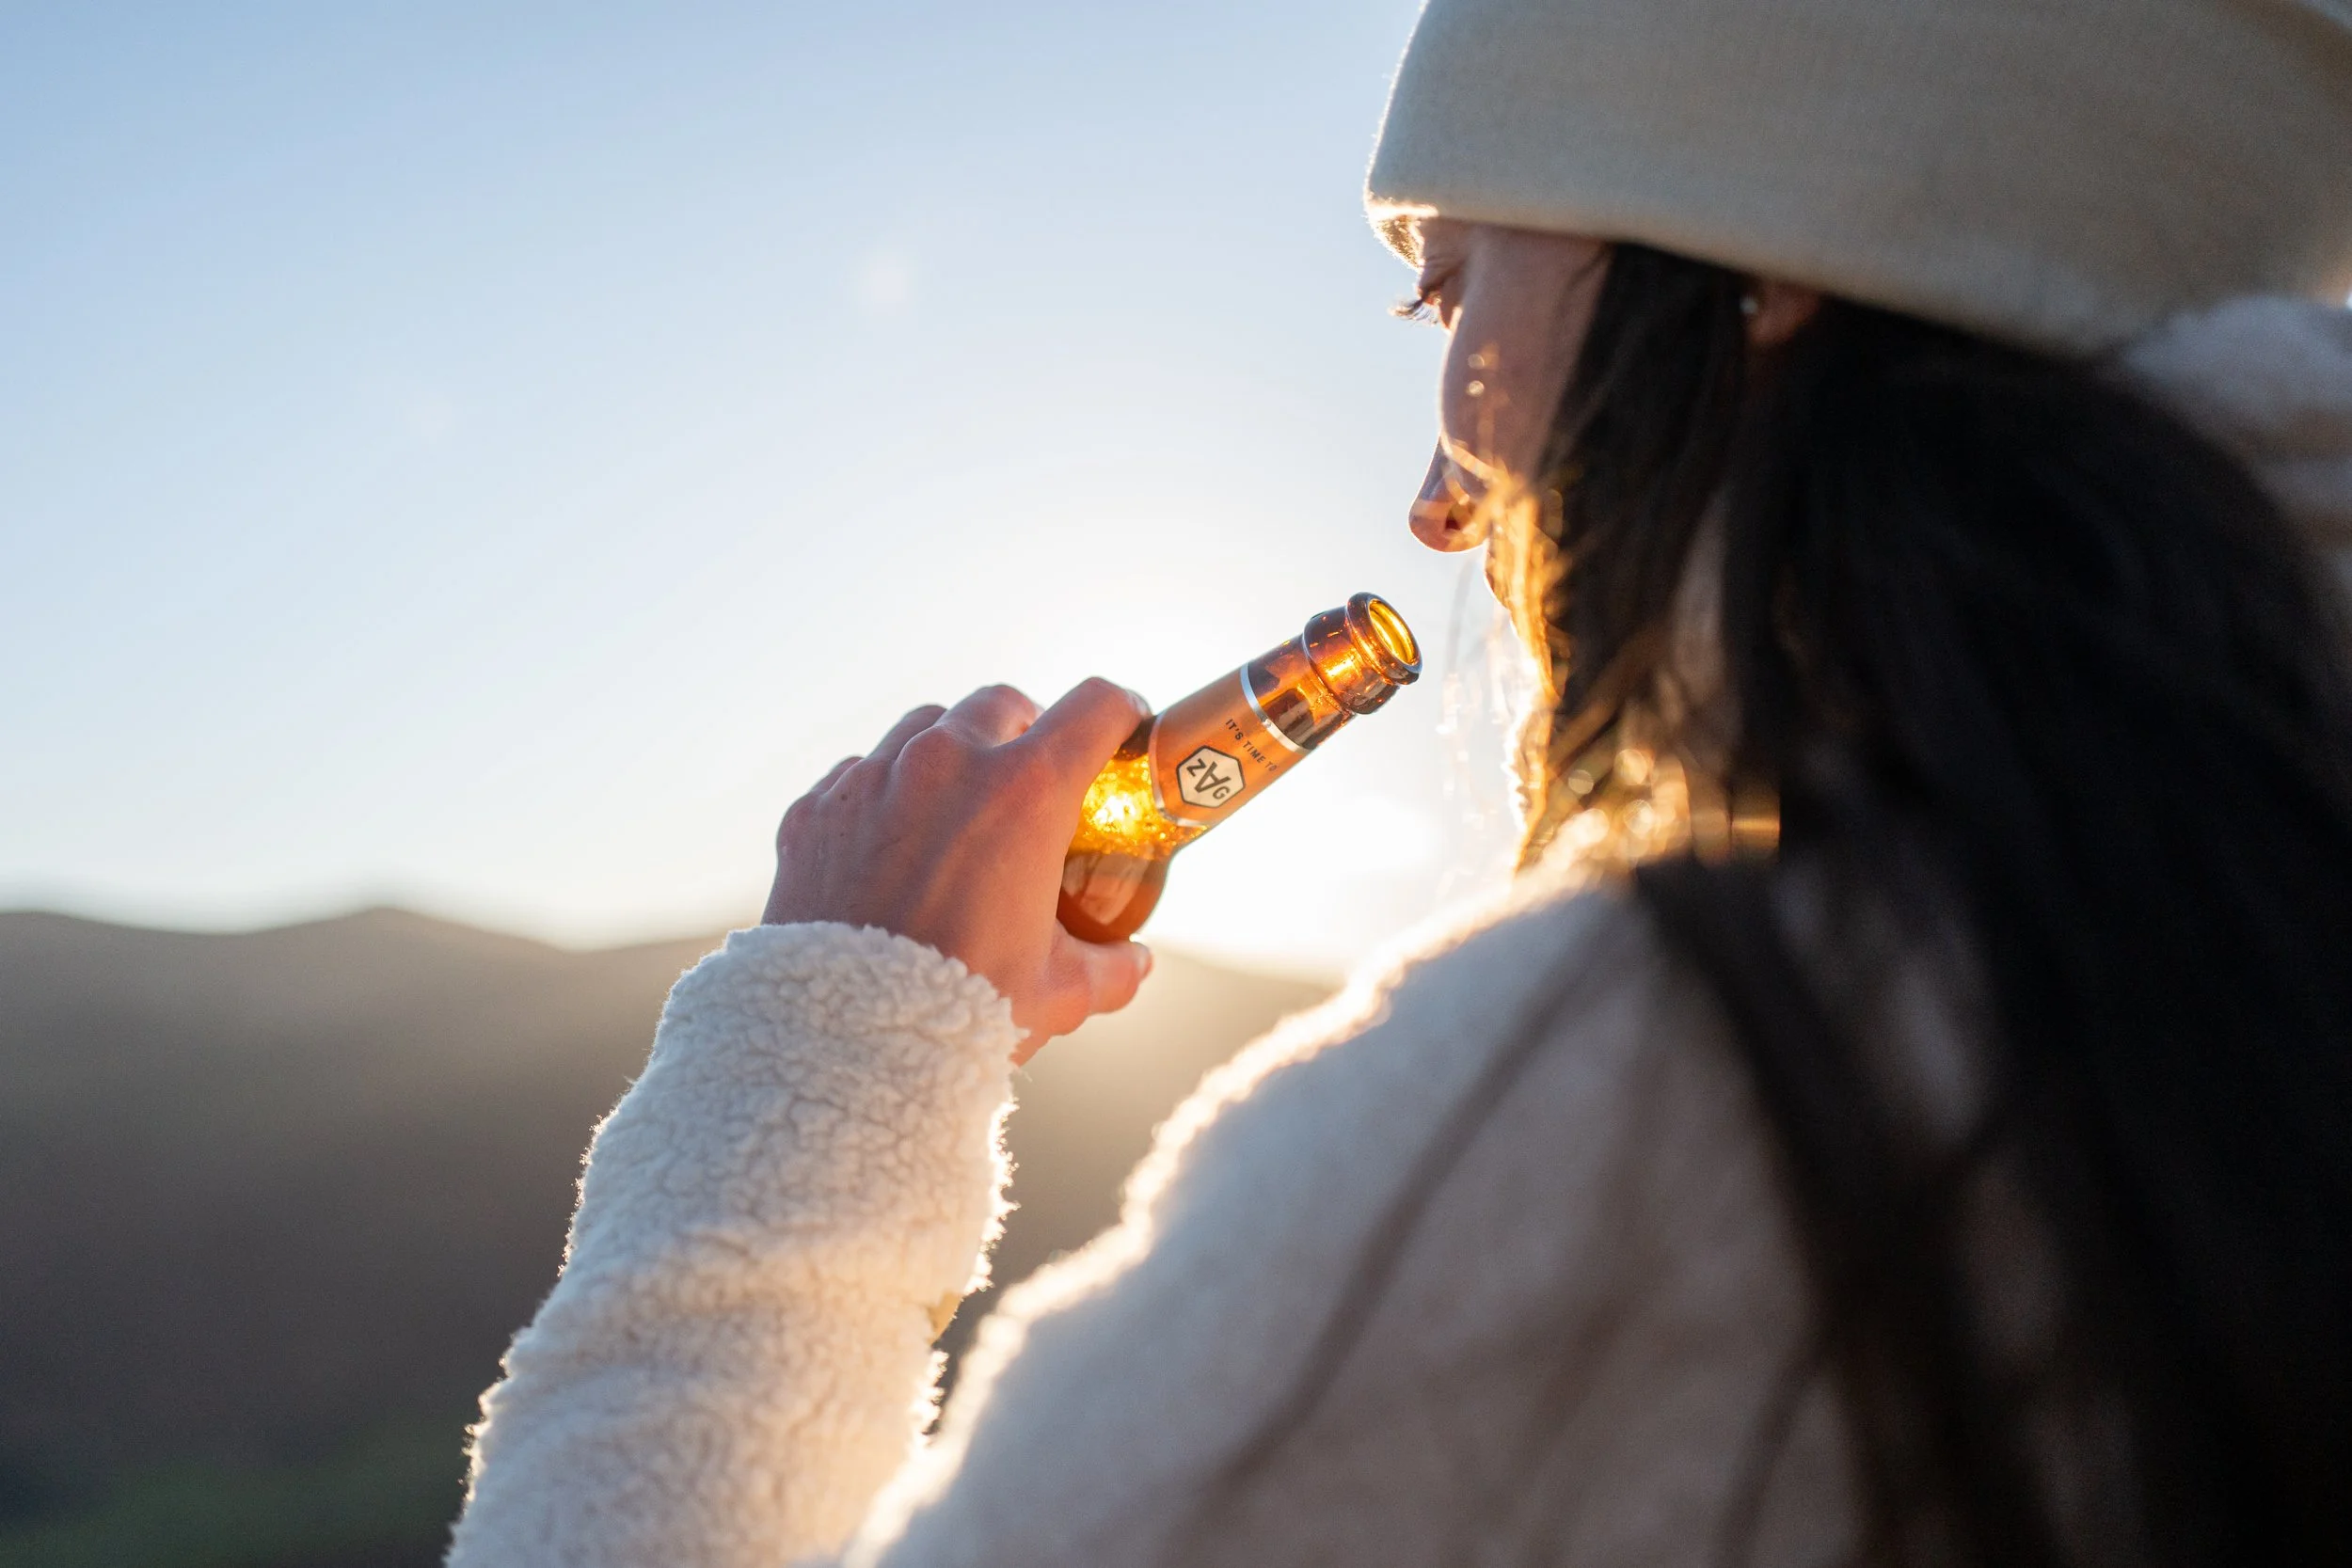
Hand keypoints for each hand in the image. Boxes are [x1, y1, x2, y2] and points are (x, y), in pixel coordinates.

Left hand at [762, 679, 1153, 1060]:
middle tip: (1034, 782)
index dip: (1121, 714)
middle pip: (1002, 706)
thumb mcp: (1056, 993)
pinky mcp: (814, 811)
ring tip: (958, 809)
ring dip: (951, 755)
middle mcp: (945, 763)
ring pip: (924, 729)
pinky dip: (885, 796)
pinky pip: (859, 775)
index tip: (1124, 731)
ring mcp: (871, 780)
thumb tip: (1133, 963)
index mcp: (1023, 792)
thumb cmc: (959, 1012)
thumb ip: (1108, 969)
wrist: (840, 1045)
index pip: (1094, 708)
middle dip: (1027, 732)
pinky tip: (894, 847)